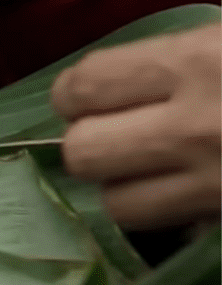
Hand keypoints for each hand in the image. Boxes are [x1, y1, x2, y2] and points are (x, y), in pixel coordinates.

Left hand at [51, 22, 221, 229]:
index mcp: (196, 60)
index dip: (76, 92)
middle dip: (88, 142)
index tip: (90, 93)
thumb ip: (175, 53)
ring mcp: (212, 184)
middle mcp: (192, 127)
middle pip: (81, 151)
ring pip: (115, 204)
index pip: (85, 85)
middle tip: (114, 133)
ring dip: (121, 186)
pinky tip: (181, 191)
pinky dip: (163, 214)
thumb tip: (112, 78)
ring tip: (148, 168)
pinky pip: (164, 230)